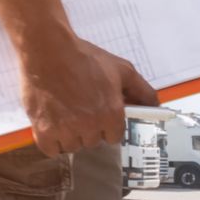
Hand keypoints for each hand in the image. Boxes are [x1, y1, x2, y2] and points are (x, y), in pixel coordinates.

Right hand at [18, 34, 156, 156]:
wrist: (47, 49)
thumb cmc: (84, 57)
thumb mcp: (121, 69)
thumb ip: (142, 90)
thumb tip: (156, 106)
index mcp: (111, 114)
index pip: (114, 137)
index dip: (107, 126)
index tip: (99, 116)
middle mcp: (90, 125)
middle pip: (92, 142)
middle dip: (88, 129)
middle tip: (79, 110)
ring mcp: (65, 130)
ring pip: (73, 146)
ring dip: (70, 136)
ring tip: (64, 115)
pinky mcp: (43, 130)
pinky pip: (52, 150)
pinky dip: (52, 142)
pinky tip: (52, 126)